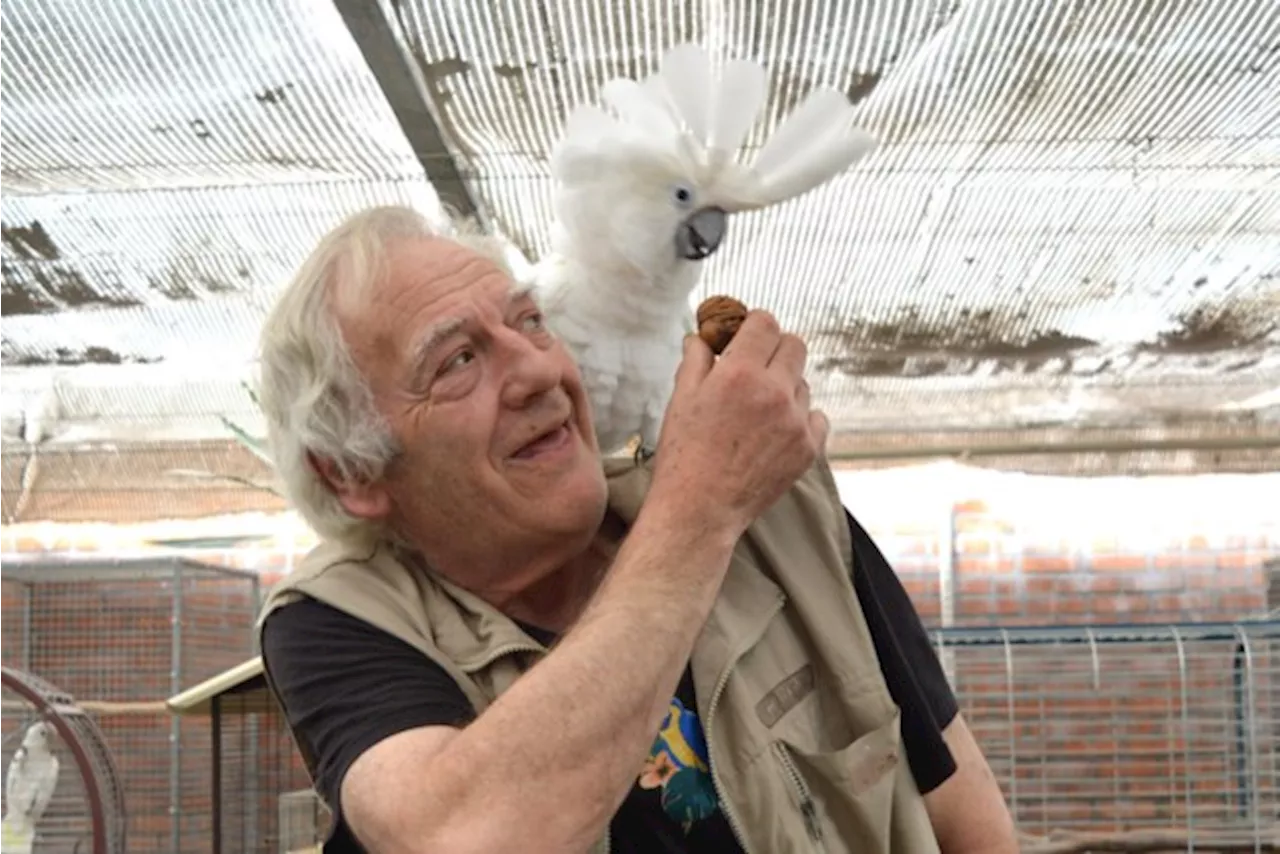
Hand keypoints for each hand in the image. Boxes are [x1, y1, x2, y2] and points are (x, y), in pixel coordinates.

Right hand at [648, 309, 828, 538]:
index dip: (754, 324)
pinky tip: (776, 431)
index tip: (746, 335)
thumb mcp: (680, 398)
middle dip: (775, 348)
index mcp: (740, 373)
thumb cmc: (684, 456)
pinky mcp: (809, 448)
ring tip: (758, 411)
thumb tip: (702, 337)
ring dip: (785, 387)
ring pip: (803, 383)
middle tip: (756, 367)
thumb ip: (696, 359)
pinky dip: (800, 418)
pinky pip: (816, 417)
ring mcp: (796, 421)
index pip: (765, 323)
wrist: (700, 509)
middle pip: (794, 345)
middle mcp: (775, 392)